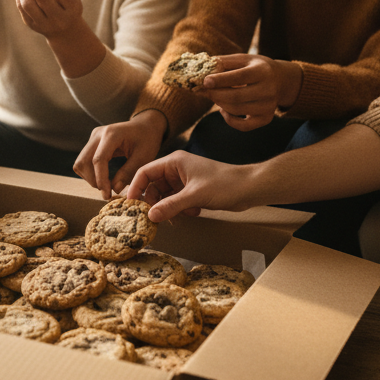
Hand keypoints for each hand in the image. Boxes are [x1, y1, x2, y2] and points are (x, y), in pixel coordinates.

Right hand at [74, 111, 167, 198]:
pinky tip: (103, 177)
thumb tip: (114, 189)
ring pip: (80, 163)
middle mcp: (98, 134)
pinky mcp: (92, 142)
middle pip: (83, 162)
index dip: (101, 179)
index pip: (98, 159)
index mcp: (112, 134)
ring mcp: (93, 137)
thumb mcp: (144, 157)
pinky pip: (83, 161)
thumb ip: (128, 172)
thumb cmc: (147, 140)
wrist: (145, 126)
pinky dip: (90, 173)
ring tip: (106, 185)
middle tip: (107, 191)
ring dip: (90, 177)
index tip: (107, 194)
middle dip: (93, 180)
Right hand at [124, 150, 247, 221]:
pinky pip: (176, 200)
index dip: (135, 188)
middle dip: (154, 202)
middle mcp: (176, 169)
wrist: (249, 188)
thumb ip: (170, 206)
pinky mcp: (192, 190)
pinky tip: (193, 212)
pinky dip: (180, 209)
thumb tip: (150, 217)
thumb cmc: (224, 184)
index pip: (145, 172)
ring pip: (165, 195)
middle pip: (153, 186)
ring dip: (169, 208)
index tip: (130, 205)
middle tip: (155, 218)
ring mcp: (184, 179)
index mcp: (174, 162)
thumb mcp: (194, 196)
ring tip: (178, 217)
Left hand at [199, 54, 301, 130]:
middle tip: (204, 90)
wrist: (281, 80)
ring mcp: (268, 106)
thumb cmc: (255, 67)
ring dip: (220, 103)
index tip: (205, 81)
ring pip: (236, 110)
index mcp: (262, 71)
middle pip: (235, 96)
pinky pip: (243, 126)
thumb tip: (202, 68)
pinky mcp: (266, 118)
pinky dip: (229, 119)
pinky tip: (224, 109)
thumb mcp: (243, 59)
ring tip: (215, 96)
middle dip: (215, 94)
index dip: (220, 80)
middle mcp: (268, 90)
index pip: (239, 77)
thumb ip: (223, 62)